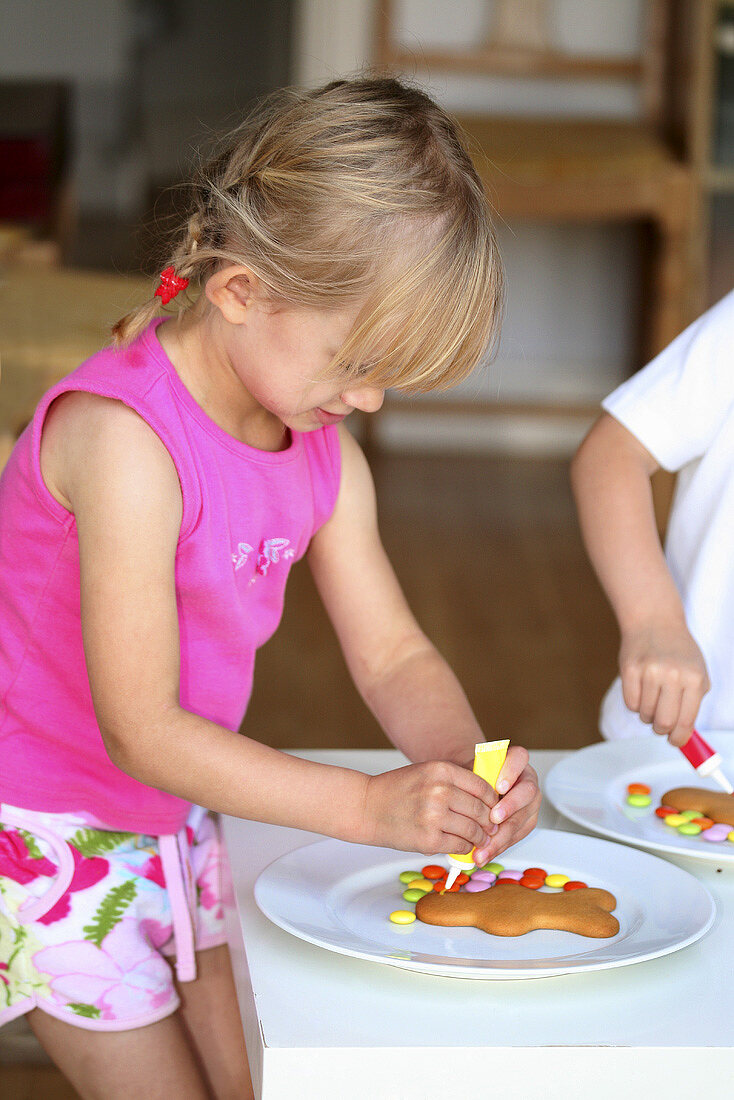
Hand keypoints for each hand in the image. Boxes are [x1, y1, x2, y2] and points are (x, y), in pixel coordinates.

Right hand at [361, 760, 497, 854]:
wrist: (367, 807)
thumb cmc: (396, 790)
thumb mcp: (426, 772)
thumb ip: (454, 781)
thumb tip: (487, 797)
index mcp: (441, 770)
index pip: (482, 787)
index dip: (493, 801)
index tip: (494, 808)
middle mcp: (439, 791)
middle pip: (481, 810)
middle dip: (489, 822)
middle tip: (491, 827)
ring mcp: (434, 816)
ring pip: (473, 830)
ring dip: (479, 838)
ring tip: (479, 839)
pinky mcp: (428, 839)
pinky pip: (459, 845)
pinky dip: (464, 848)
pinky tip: (462, 845)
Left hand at [473, 747, 540, 863]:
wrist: (479, 789)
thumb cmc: (475, 778)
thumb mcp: (473, 771)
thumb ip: (473, 776)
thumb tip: (460, 787)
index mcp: (515, 761)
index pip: (519, 757)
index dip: (511, 771)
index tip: (498, 785)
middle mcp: (526, 780)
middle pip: (527, 792)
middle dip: (510, 807)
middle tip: (493, 818)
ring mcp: (529, 803)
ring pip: (524, 818)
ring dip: (503, 834)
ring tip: (485, 846)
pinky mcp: (527, 822)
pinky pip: (517, 835)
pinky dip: (500, 845)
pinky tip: (486, 852)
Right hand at [619, 620, 709, 745]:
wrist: (654, 622)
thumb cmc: (678, 652)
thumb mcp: (697, 674)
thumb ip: (692, 704)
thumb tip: (683, 736)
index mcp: (694, 679)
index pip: (686, 722)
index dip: (679, 739)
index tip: (675, 742)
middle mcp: (673, 676)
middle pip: (663, 723)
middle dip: (661, 729)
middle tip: (661, 723)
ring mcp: (649, 672)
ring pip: (645, 715)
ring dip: (648, 713)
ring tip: (652, 696)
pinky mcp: (629, 670)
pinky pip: (630, 703)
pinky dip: (635, 703)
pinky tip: (641, 688)